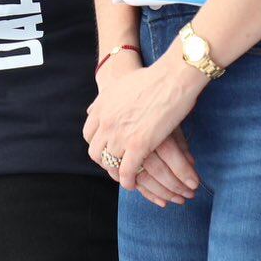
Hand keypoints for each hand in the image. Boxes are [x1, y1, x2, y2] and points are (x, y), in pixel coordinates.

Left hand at [84, 51, 202, 205]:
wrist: (171, 78)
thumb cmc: (152, 78)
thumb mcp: (119, 87)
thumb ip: (106, 100)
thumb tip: (93, 108)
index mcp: (100, 108)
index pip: (89, 135)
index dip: (98, 145)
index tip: (107, 149)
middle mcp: (105, 123)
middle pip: (96, 152)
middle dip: (105, 162)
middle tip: (116, 165)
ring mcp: (119, 135)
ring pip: (110, 164)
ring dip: (117, 174)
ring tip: (126, 177)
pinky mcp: (138, 145)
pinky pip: (126, 172)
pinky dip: (128, 181)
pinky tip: (133, 183)